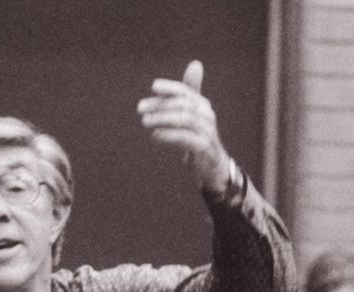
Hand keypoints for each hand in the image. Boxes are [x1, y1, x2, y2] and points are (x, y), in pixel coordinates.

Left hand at [137, 60, 229, 194]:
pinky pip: (186, 139)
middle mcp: (207, 116)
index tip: (153, 87)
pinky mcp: (204, 149)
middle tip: (140, 108)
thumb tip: (196, 63)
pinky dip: (169, 136)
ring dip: (162, 119)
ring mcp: (207, 133)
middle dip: (160, 105)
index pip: (186, 91)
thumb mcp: (194, 114)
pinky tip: (155, 136)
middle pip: (183, 105)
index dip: (170, 87)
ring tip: (145, 121)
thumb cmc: (200, 137)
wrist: (213, 166)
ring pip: (184, 120)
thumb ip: (189, 93)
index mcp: (203, 106)